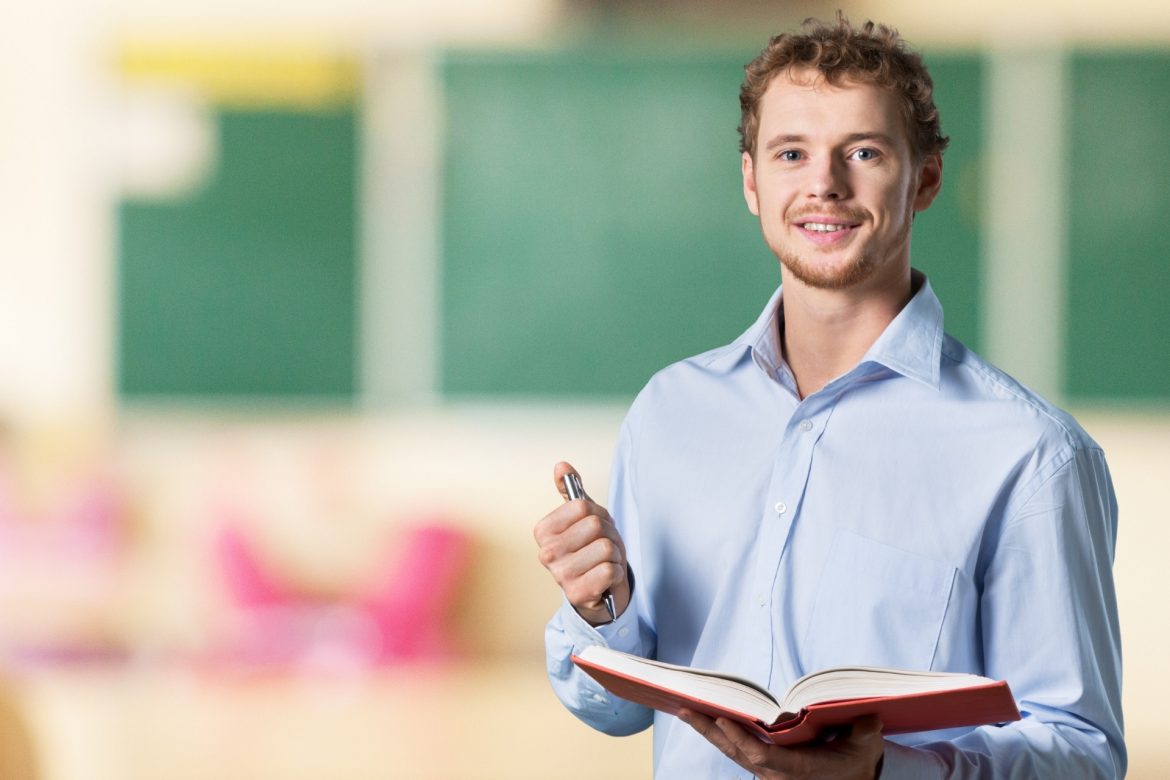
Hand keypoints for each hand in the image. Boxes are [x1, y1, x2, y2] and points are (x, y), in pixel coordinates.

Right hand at [534, 461, 630, 624]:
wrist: (599, 589)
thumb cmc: (590, 548)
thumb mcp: (582, 517)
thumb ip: (571, 490)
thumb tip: (561, 466)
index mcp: (543, 531)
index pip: (582, 506)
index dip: (598, 514)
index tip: (593, 529)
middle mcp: (547, 553)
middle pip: (596, 525)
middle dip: (609, 535)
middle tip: (603, 547)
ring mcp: (560, 576)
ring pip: (606, 548)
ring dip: (615, 555)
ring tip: (604, 563)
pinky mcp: (578, 594)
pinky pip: (610, 570)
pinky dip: (616, 573)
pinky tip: (606, 579)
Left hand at [678, 710, 884, 779]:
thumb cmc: (857, 761)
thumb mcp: (866, 747)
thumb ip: (865, 733)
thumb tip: (867, 720)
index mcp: (799, 770)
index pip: (761, 757)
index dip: (740, 740)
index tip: (722, 719)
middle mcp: (778, 774)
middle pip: (736, 754)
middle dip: (710, 731)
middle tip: (685, 709)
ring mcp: (769, 772)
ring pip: (732, 753)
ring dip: (708, 732)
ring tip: (685, 710)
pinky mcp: (765, 766)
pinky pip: (737, 751)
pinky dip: (719, 735)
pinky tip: (704, 719)